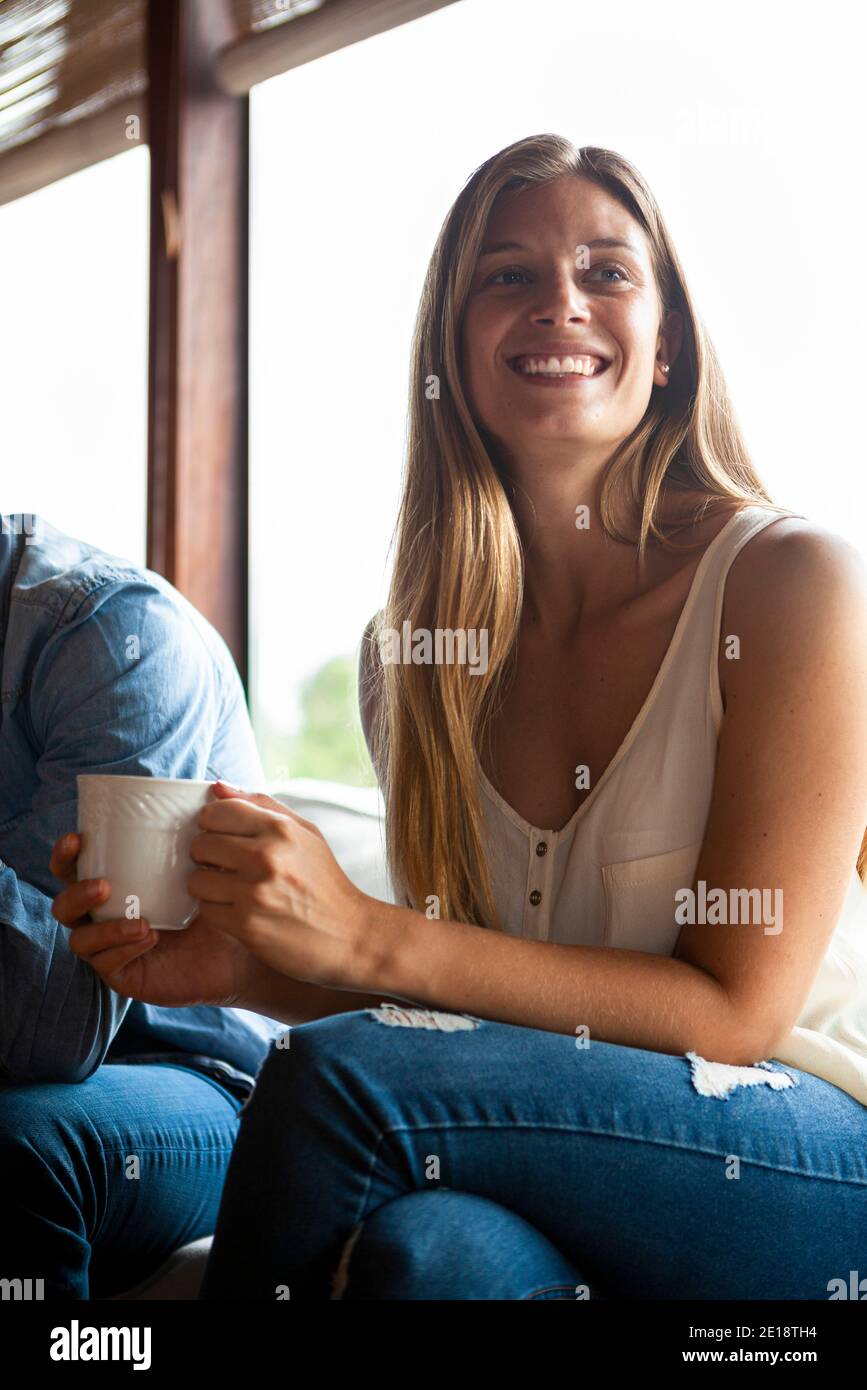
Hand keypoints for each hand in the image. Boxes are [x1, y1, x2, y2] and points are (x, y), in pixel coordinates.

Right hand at [49, 831, 263, 1007]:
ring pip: (80, 939)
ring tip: (138, 919)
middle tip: (102, 884)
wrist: (247, 944)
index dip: (66, 854)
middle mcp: (107, 913)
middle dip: (75, 891)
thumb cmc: (226, 898)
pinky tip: (150, 936)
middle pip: (64, 904)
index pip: (75, 867)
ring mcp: (112, 946)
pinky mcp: (125, 975)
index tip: (77, 838)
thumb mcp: (216, 861)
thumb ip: (214, 825)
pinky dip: (122, 948)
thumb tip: (216, 784)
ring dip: (102, 927)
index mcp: (117, 880)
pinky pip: (106, 964)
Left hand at [187, 783, 378, 990]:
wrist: (349, 936)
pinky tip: (238, 910)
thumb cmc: (325, 882)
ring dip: (208, 886)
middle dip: (207, 856)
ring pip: (196, 880)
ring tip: (231, 889)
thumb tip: (218, 787)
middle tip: (227, 866)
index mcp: (280, 829)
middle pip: (200, 844)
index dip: (212, 824)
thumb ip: (261, 806)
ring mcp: (254, 892)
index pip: (216, 812)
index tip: (222, 836)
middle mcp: (266, 856)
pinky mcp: (246, 926)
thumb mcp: (306, 834)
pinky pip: (205, 910)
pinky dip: (217, 911)